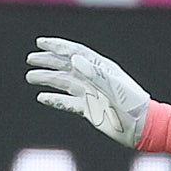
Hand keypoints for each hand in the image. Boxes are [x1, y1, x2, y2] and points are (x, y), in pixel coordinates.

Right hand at [27, 37, 150, 147]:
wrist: (140, 128)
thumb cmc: (131, 105)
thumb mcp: (113, 87)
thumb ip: (94, 73)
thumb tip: (73, 58)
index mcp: (101, 69)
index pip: (75, 52)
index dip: (58, 46)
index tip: (40, 42)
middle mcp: (94, 79)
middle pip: (66, 66)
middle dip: (48, 61)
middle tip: (30, 59)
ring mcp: (90, 94)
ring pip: (64, 83)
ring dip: (47, 79)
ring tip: (30, 77)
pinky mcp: (88, 109)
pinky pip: (67, 102)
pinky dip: (54, 99)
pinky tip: (42, 97)